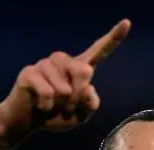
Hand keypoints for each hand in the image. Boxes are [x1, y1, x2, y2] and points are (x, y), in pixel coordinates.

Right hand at [0, 18, 130, 132]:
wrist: (27, 123)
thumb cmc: (55, 116)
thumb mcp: (80, 116)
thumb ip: (90, 104)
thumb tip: (88, 89)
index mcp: (79, 68)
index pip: (99, 51)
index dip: (114, 37)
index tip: (127, 23)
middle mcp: (63, 61)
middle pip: (84, 71)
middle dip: (78, 96)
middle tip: (67, 107)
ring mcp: (45, 64)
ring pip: (64, 88)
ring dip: (60, 104)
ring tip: (51, 105)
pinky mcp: (29, 72)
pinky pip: (47, 93)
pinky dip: (46, 107)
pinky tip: (40, 106)